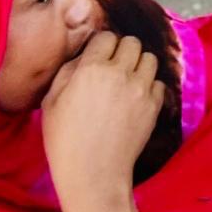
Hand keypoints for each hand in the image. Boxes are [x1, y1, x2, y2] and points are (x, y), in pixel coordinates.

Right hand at [40, 31, 162, 211]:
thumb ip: (68, 71)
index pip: (106, 37)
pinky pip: (160, 82)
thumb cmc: (64, 140)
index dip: (101, 47)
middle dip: (122, 52)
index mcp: (91, 69)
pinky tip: (137, 98)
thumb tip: (84, 56)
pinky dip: (151, 86)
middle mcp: (120, 73)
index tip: (97, 59)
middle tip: (113, 68)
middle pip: (132, 43)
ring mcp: (141, 89)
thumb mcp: (51, 101)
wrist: (93, 174)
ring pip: (150, 58)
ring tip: (127, 81)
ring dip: (139, 65)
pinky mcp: (155, 106)